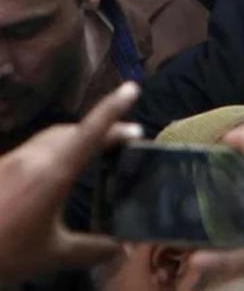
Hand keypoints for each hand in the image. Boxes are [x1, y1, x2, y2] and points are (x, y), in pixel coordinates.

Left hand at [0, 82, 141, 279]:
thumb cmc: (3, 250)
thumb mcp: (52, 254)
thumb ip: (91, 249)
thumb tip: (123, 249)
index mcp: (53, 171)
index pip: (90, 131)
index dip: (112, 109)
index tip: (131, 89)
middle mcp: (32, 158)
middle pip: (72, 130)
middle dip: (101, 126)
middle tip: (125, 137)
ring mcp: (11, 161)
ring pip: (51, 138)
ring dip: (77, 137)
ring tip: (97, 150)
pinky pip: (34, 151)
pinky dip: (56, 150)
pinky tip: (58, 171)